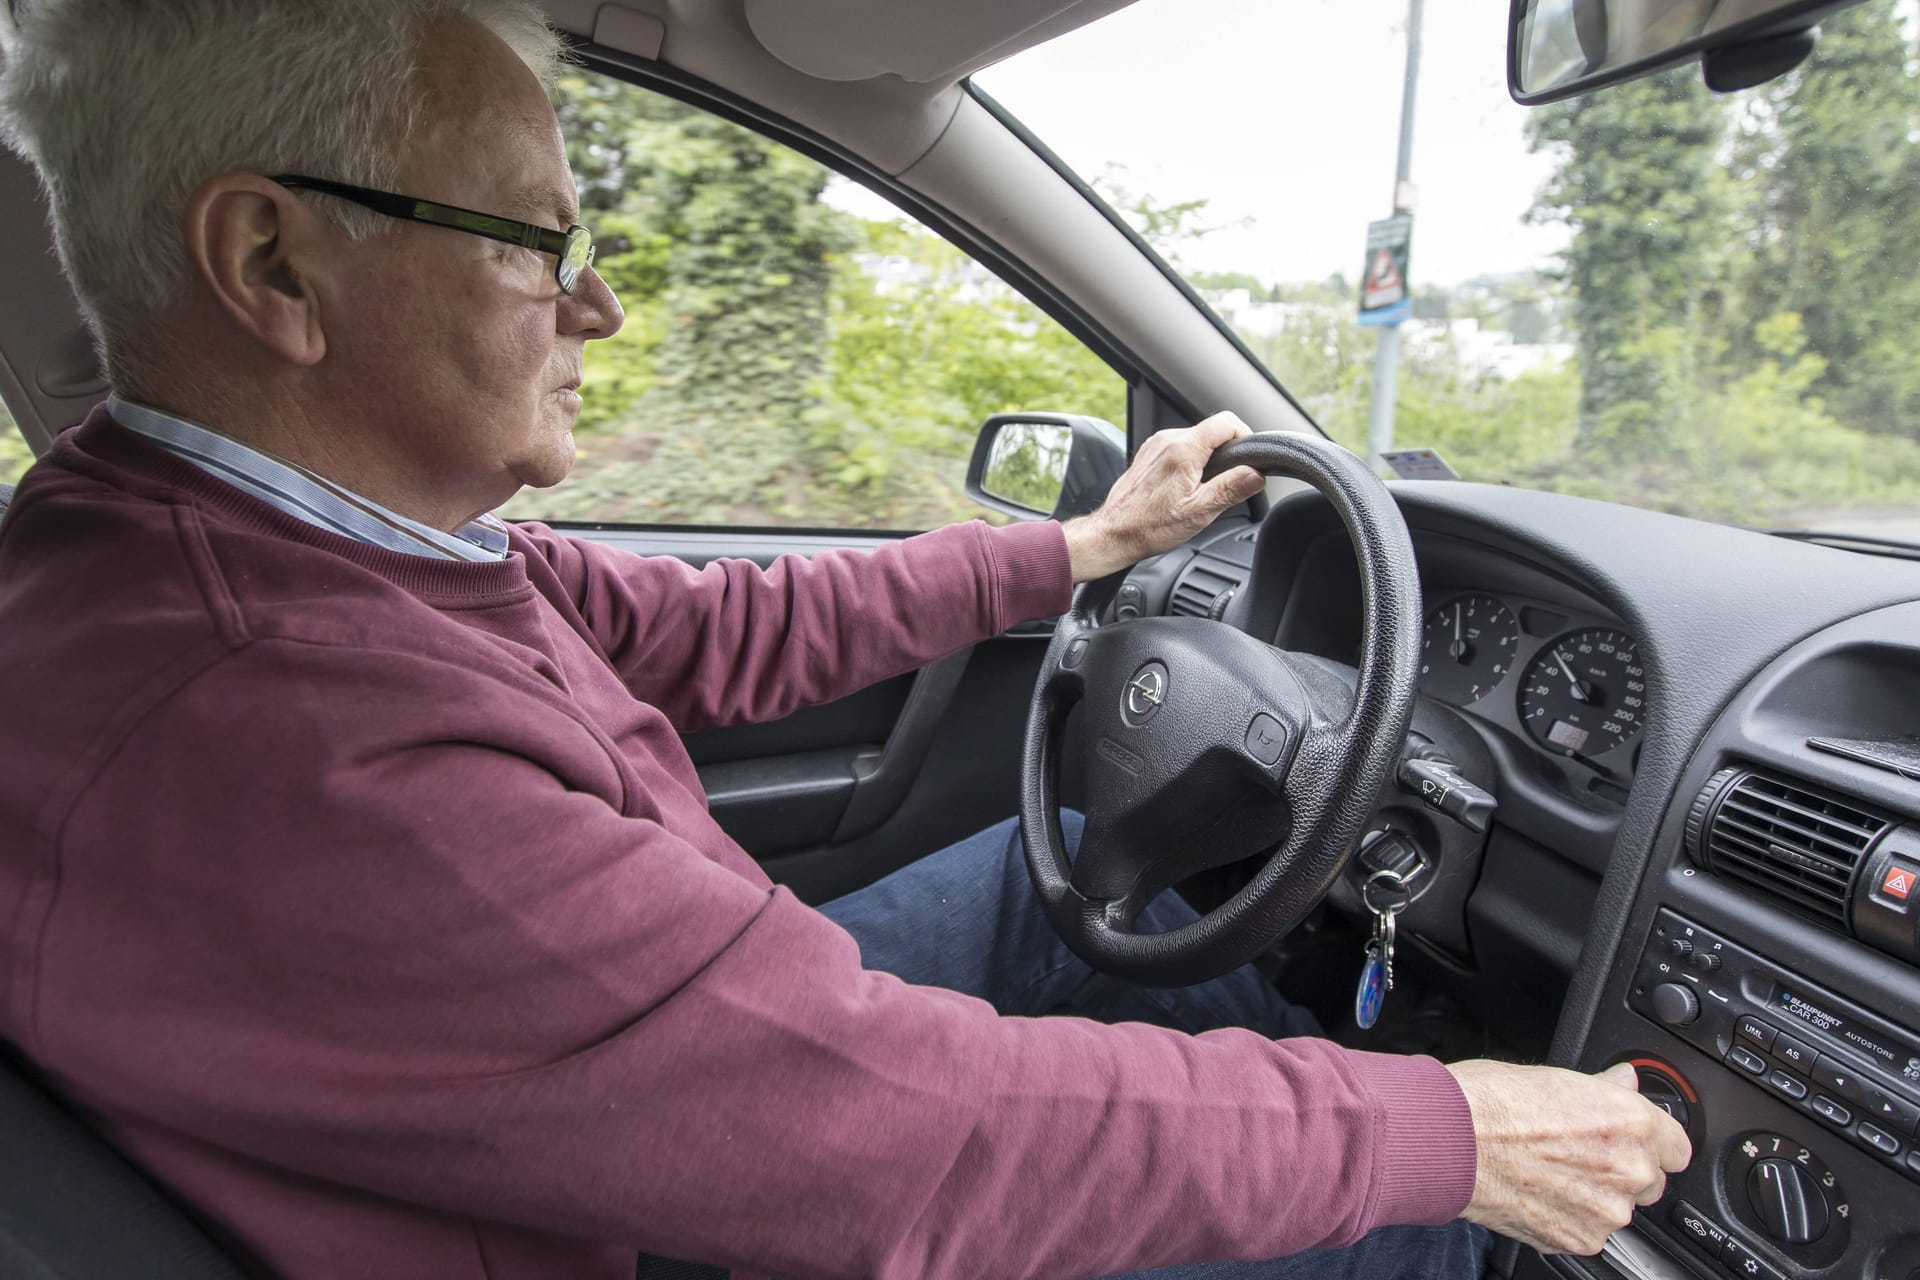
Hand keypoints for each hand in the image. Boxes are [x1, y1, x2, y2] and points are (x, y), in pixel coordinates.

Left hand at [1060, 412, 1265, 582]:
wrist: (1114, 533)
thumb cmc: (1149, 526)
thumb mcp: (1199, 512)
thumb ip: (1231, 488)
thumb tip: (1257, 474)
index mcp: (1183, 450)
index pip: (1227, 422)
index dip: (1245, 436)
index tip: (1248, 458)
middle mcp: (1167, 440)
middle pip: (1213, 431)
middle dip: (1227, 454)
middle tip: (1225, 484)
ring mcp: (1156, 445)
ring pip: (1197, 440)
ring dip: (1207, 460)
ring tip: (1201, 490)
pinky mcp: (1150, 454)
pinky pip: (1180, 448)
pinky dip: (1190, 463)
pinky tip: (1183, 488)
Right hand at [1446, 1059, 1691, 1254]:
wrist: (1448, 1143)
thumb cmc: (1489, 1103)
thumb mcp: (1554, 1076)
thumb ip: (1603, 1089)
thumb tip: (1624, 1081)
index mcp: (1631, 1122)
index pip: (1677, 1146)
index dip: (1650, 1141)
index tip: (1631, 1140)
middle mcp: (1628, 1169)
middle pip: (1650, 1180)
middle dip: (1621, 1170)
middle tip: (1578, 1153)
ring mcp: (1606, 1210)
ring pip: (1617, 1208)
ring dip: (1595, 1197)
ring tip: (1549, 1172)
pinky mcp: (1580, 1239)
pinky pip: (1590, 1231)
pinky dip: (1570, 1218)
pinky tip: (1539, 1192)